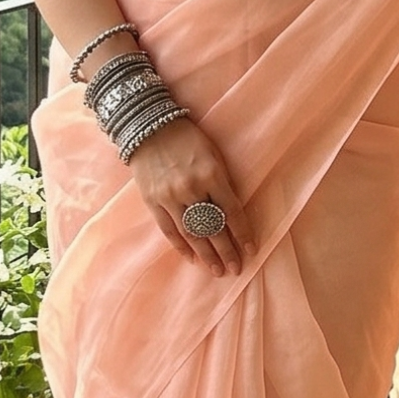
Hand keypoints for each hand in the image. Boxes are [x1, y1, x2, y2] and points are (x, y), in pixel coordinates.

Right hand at [125, 116, 254, 277]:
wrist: (147, 127)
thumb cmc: (187, 139)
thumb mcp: (213, 154)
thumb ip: (222, 182)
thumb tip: (231, 214)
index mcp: (211, 174)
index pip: (231, 211)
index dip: (242, 233)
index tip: (251, 250)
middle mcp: (191, 188)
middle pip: (212, 227)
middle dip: (226, 251)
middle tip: (235, 269)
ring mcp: (169, 197)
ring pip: (191, 233)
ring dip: (206, 255)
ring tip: (217, 270)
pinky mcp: (153, 201)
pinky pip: (169, 230)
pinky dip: (181, 246)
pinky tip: (193, 258)